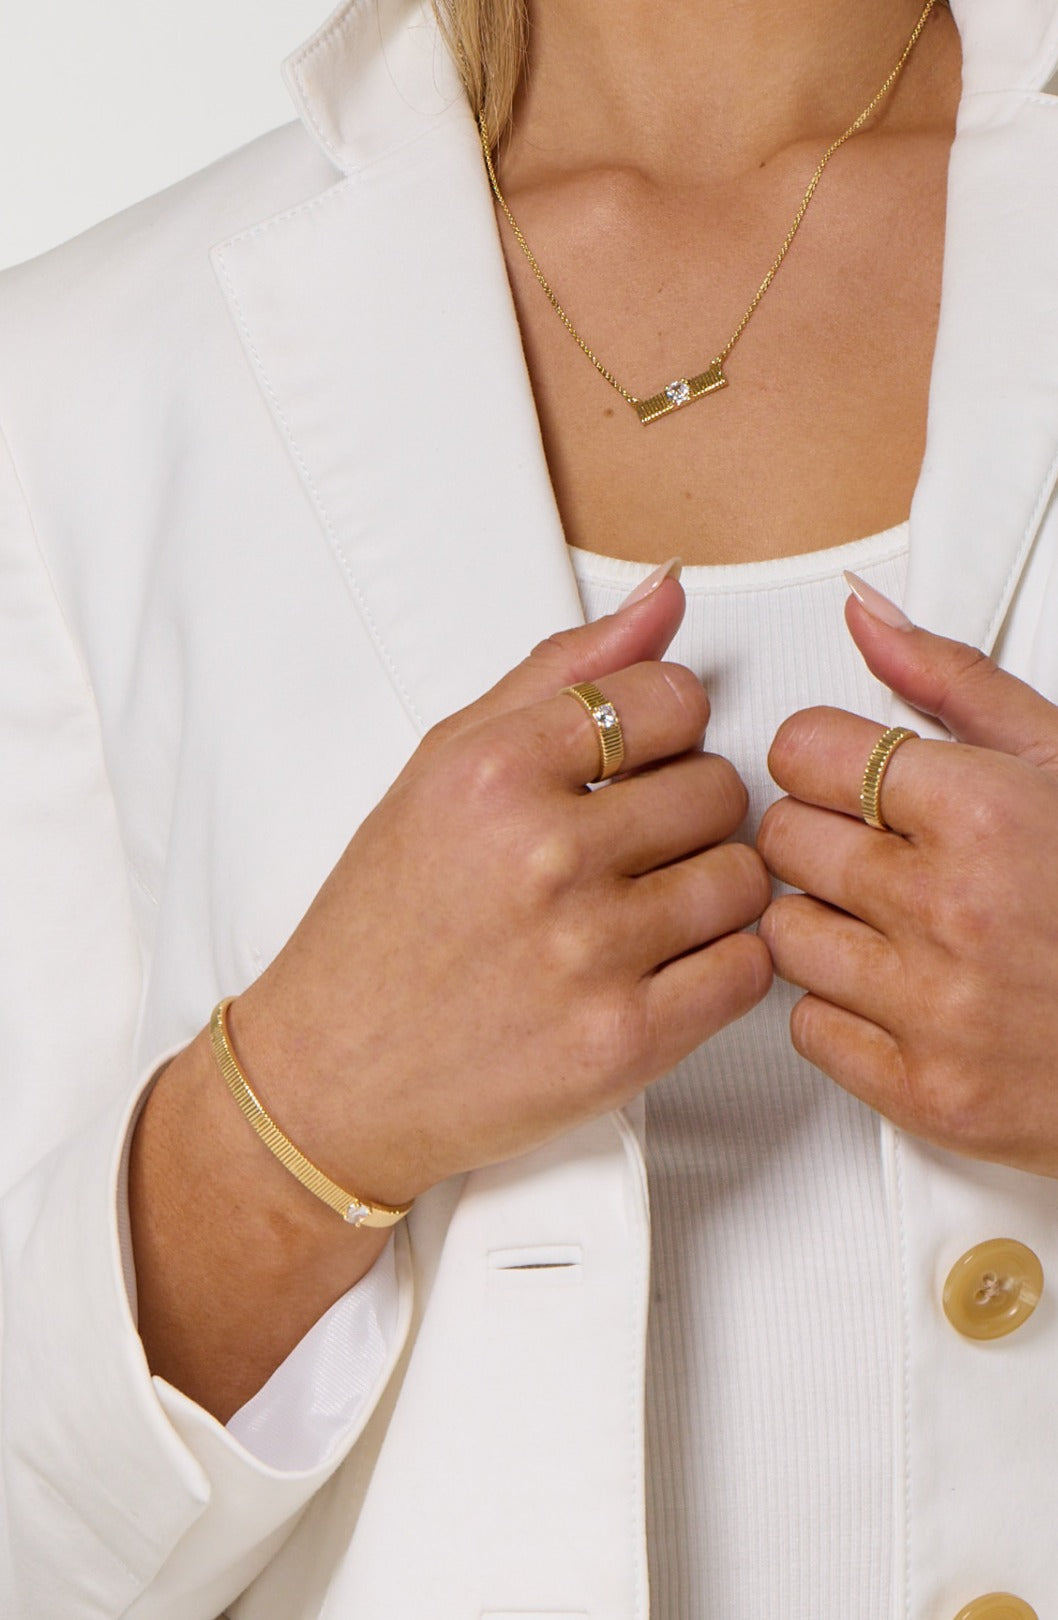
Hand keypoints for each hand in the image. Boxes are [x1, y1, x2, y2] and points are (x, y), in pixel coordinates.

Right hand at [233, 571, 770, 1206]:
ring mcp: (587, 952)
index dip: (665, 731)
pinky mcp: (624, 1040)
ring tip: (638, 909)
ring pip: (743, 878)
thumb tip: (665, 597)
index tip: (638, 762)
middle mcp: (543, 856)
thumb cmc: (379, 927)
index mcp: (494, 773)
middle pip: (718, 788)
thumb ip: (559, 673)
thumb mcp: (440, 768)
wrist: (332, 1077)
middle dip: (685, 813)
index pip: (671, 698)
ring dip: (707, 891)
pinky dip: (718, 965)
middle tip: (625, 848)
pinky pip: (746, 968)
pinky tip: (656, 965)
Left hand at [757, 576, 1057, 1176]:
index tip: (850, 780)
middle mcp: (950, 908)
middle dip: (821, 838)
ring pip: (781, 934)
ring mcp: (932, 1006)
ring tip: (898, 926)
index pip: (803, 751)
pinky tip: (904, 992)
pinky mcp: (920, 1092)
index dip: (823, 760)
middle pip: (781, 839)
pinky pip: (804, 1026)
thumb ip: (955, 682)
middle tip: (885, 854)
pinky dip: (841, 1010)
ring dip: (823, 925)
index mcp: (986, 812)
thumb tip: (865, 616)